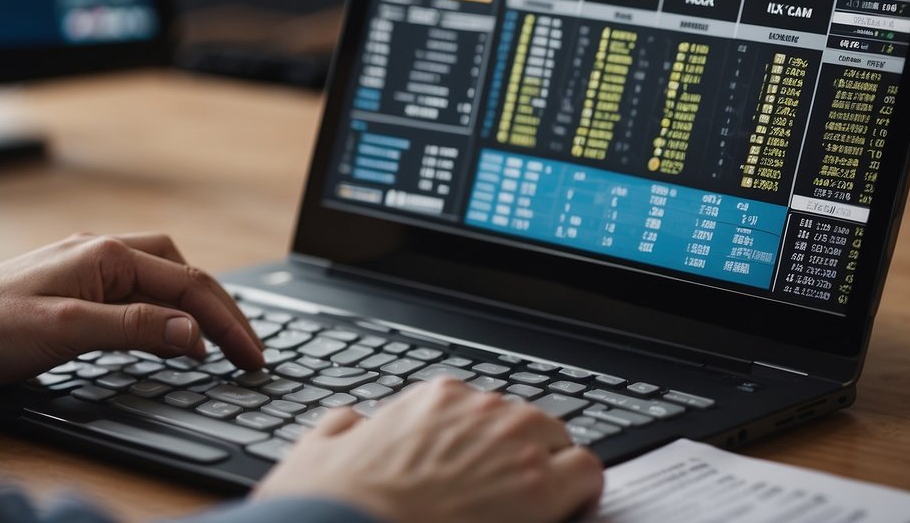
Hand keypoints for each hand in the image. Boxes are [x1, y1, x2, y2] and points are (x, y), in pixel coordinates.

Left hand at [0, 232, 264, 402]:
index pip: (189, 285)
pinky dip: (157, 314)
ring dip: (189, 306)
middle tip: (244, 349)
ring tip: (213, 340)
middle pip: (180, 271)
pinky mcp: (66, 297)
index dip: (228, 323)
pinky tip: (158, 334)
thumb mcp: (65, 330)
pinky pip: (130, 297)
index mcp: (104, 254)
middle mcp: (96, 256)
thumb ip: (134, 328)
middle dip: (218, 306)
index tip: (252, 357)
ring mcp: (80, 274)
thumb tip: (193, 331)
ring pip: (156, 280)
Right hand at [254, 378, 603, 522]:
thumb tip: (353, 425)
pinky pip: (587, 474)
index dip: (485, 442)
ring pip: (563, 443)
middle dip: (525, 453)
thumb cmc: (332, 500)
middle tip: (510, 491)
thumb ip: (346, 428)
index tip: (480, 466)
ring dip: (554, 470)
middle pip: (530, 422)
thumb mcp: (322, 446)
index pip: (482, 408)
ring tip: (539, 504)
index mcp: (434, 398)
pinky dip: (581, 492)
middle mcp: (481, 410)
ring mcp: (515, 446)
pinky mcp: (540, 487)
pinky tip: (566, 511)